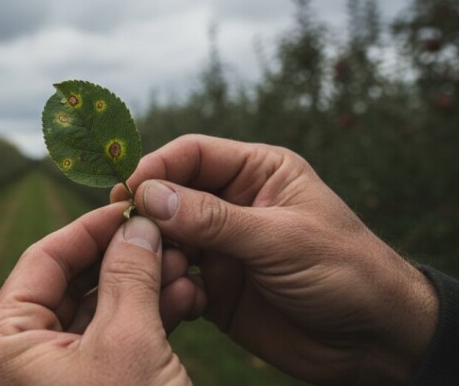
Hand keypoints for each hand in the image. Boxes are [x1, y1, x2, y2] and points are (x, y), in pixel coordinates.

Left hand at [0, 203, 194, 384]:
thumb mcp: (130, 341)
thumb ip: (129, 272)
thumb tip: (137, 222)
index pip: (42, 260)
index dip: (91, 228)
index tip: (131, 204)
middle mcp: (12, 358)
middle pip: (69, 283)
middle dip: (123, 257)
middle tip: (164, 232)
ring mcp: (45, 376)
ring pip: (94, 310)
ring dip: (141, 284)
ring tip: (184, 262)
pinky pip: (107, 339)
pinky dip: (144, 316)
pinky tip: (184, 295)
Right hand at [112, 134, 437, 383]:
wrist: (374, 340)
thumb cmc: (346, 272)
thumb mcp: (281, 239)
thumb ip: (214, 218)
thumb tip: (150, 196)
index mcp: (257, 172)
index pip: (192, 155)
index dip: (156, 168)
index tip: (126, 191)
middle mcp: (233, 203)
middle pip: (170, 194)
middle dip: (146, 212)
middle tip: (122, 232)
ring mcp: (221, 246)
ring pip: (165, 238)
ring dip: (152, 252)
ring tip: (148, 269)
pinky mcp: (213, 285)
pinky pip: (173, 278)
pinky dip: (164, 285)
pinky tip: (172, 297)